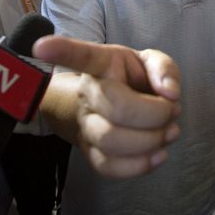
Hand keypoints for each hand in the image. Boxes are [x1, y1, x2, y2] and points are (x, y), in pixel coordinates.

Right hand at [32, 35, 180, 178]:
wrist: (115, 106)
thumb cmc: (132, 80)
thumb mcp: (149, 63)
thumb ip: (164, 69)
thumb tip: (170, 93)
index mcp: (101, 65)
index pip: (82, 56)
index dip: (62, 50)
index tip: (41, 47)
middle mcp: (87, 94)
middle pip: (117, 108)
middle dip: (156, 115)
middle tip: (172, 110)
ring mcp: (85, 125)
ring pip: (111, 141)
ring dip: (151, 141)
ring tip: (169, 131)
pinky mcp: (90, 153)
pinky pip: (109, 167)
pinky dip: (140, 166)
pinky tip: (158, 154)